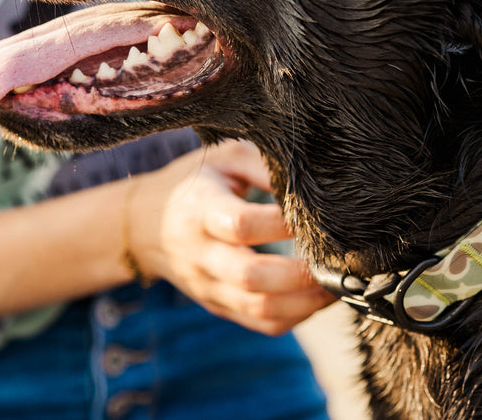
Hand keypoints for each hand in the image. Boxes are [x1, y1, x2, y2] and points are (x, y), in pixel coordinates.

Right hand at [128, 140, 334, 335]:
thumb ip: (265, 165)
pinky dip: (296, 316)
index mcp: (200, 209)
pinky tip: (318, 297)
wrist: (144, 224)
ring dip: (306, 302)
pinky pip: (261, 324)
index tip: (316, 215)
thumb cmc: (194, 183)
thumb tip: (312, 183)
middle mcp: (201, 253)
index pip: (241, 224)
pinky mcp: (218, 306)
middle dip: (301, 274)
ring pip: (259, 309)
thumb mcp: (224, 158)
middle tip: (337, 258)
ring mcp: (208, 286)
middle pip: (250, 277)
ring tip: (337, 283)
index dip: (282, 224)